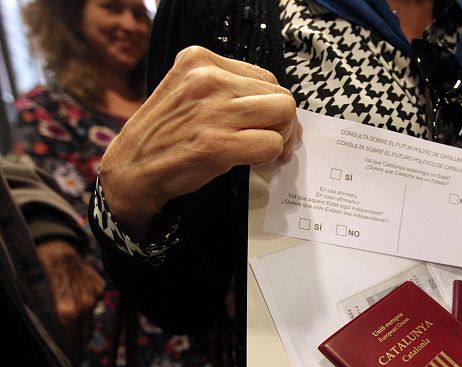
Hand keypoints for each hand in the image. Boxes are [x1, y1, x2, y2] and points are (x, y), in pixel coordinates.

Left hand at [36, 240, 104, 351]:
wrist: (52, 244)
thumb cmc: (37, 272)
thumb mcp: (35, 299)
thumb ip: (45, 322)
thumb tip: (48, 342)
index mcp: (66, 313)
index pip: (70, 345)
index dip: (65, 354)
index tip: (61, 360)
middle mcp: (83, 307)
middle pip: (83, 338)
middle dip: (73, 345)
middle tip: (64, 347)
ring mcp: (93, 297)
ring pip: (89, 324)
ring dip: (79, 328)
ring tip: (66, 326)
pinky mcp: (99, 287)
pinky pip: (93, 304)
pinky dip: (84, 306)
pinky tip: (72, 297)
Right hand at [101, 45, 300, 238]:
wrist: (131, 167)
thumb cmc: (164, 134)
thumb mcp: (188, 92)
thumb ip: (226, 90)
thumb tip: (278, 106)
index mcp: (200, 60)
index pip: (265, 76)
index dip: (273, 103)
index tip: (270, 123)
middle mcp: (208, 79)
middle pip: (279, 94)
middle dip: (285, 122)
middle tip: (276, 141)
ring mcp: (214, 111)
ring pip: (283, 114)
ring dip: (284, 137)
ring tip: (270, 152)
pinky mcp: (218, 144)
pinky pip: (272, 144)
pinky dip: (271, 156)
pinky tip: (256, 162)